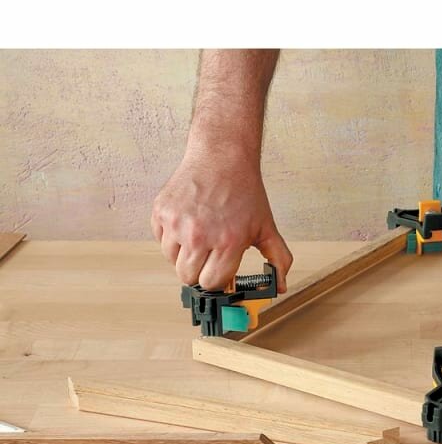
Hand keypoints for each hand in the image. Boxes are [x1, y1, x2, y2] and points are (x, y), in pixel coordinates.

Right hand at [151, 144, 292, 291]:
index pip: (211, 283)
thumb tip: (280, 286)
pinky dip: (171, 238)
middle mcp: (200, 235)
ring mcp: (177, 223)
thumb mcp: (267, 227)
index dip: (217, 279)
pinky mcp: (161, 212)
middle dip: (199, 270)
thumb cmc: (244, 192)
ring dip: (184, 255)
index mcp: (228, 242)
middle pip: (188, 277)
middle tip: (209, 255)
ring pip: (172, 261)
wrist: (222, 157)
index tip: (221, 270)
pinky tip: (188, 224)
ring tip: (199, 237)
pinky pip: (160, 240)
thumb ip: (278, 259)